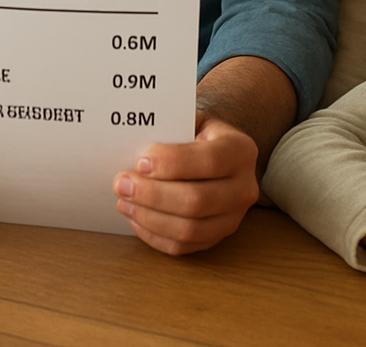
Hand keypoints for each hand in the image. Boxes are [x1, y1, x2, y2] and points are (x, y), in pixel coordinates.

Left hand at [112, 112, 258, 254]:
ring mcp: (234, 217)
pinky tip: (136, 219)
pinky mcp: (218, 237)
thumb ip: (168, 128)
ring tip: (123, 202)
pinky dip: (156, 236)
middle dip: (153, 195)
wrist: (216, 150)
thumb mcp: (189, 118)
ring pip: (190, 229)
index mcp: (240, 150)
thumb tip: (132, 143)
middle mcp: (244, 187)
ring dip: (150, 218)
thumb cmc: (195, 131)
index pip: (209, 161)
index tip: (140, 162)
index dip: (173, 163)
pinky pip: (185, 246)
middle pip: (197, 201)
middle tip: (121, 184)